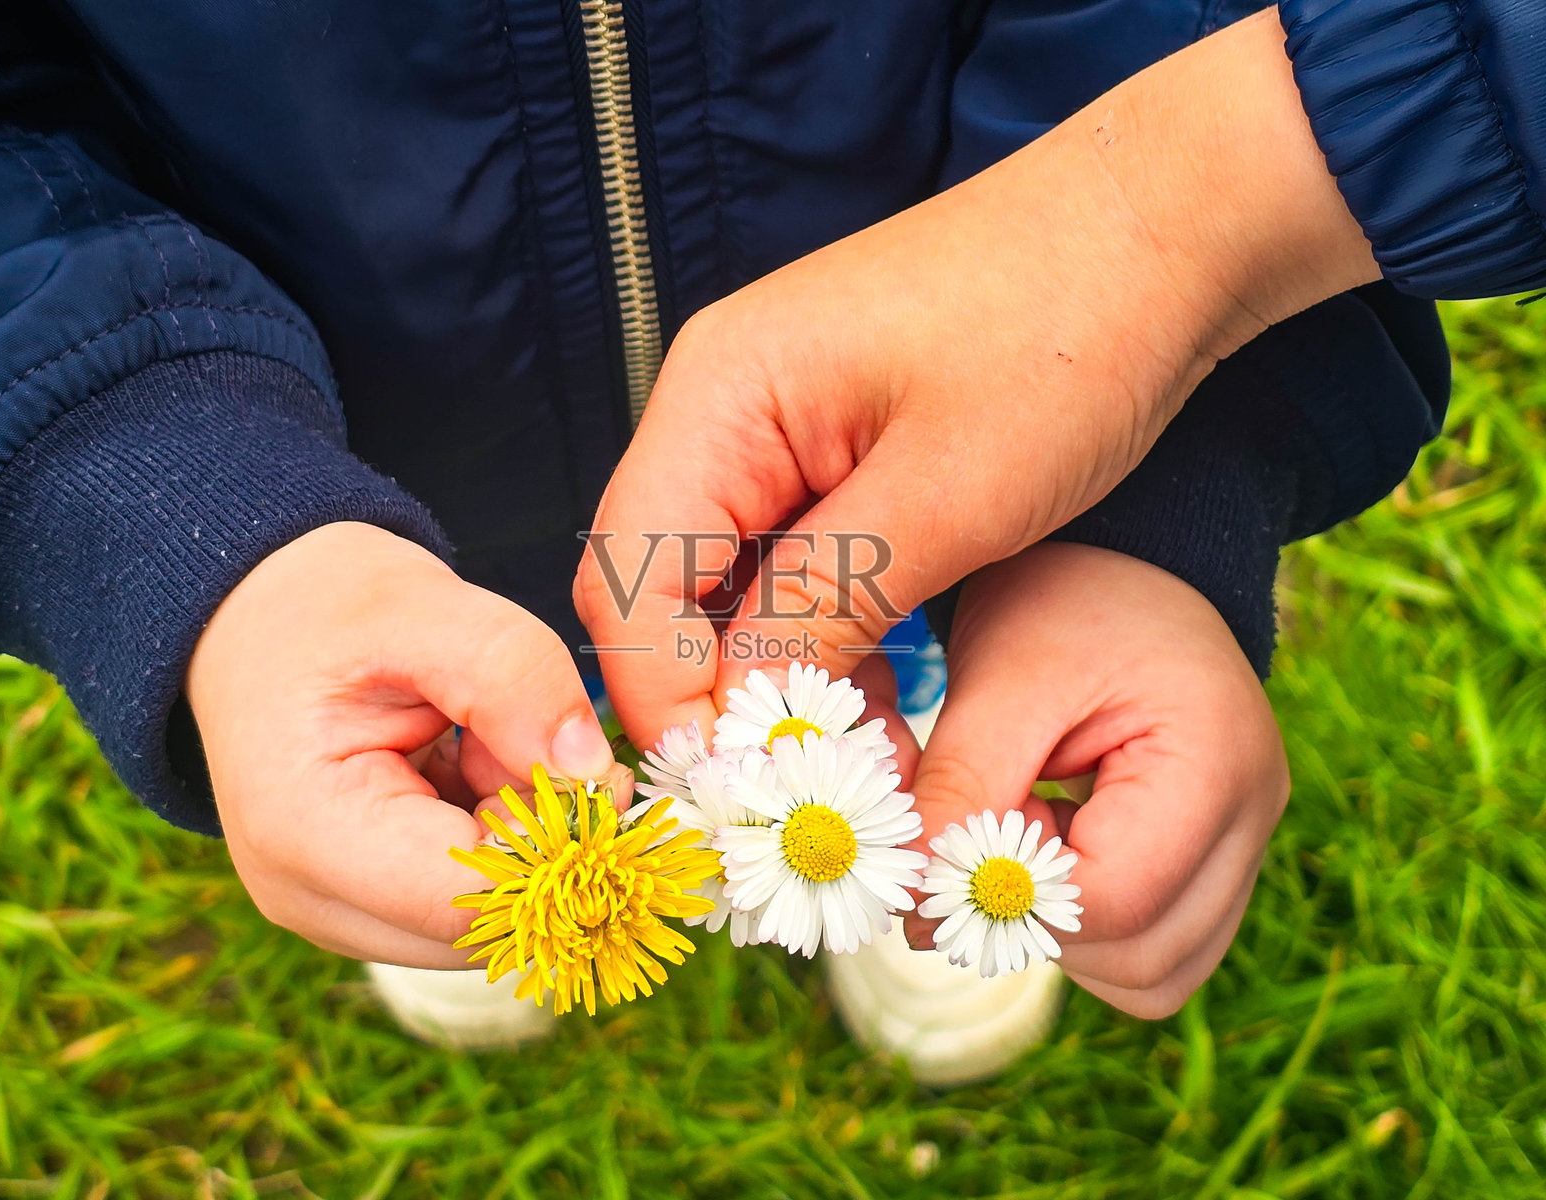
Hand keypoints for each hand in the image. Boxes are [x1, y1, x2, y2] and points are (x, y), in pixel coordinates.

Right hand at [185, 522, 615, 966]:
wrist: (260, 622)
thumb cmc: (329, 610)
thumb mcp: (424, 606)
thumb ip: (514, 676)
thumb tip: (593, 775)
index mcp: (307, 830)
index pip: (472, 898)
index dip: (557, 848)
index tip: (593, 773)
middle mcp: (312, 900)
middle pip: (491, 925)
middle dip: (545, 840)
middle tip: (531, 737)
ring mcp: (339, 918)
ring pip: (494, 921)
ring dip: (524, 837)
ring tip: (483, 744)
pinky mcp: (371, 913)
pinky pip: (474, 902)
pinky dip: (501, 838)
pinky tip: (472, 769)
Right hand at [577, 10, 1375, 746]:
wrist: (1166, 236)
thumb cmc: (1069, 339)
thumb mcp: (948, 496)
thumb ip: (822, 606)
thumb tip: (739, 716)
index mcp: (721, 395)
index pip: (626, 581)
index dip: (665, 702)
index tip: (734, 792)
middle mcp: (722, 409)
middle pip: (660, 590)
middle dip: (716, 702)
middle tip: (791, 799)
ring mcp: (776, 430)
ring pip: (727, 591)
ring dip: (776, 683)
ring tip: (851, 772)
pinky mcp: (833, 454)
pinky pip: (789, 569)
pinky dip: (820, 643)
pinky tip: (873, 706)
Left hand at [901, 543, 1288, 1017]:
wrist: (1115, 561)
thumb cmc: (1061, 600)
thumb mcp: (1003, 677)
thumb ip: (962, 788)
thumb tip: (915, 905)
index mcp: (1218, 760)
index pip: (1118, 899)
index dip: (1010, 901)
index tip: (932, 863)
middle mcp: (1255, 818)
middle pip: (1144, 958)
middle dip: (1035, 924)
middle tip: (974, 842)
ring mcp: (1244, 849)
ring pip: (1151, 974)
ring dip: (1059, 934)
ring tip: (1014, 835)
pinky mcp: (1213, 866)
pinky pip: (1152, 953)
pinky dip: (1084, 931)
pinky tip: (1043, 848)